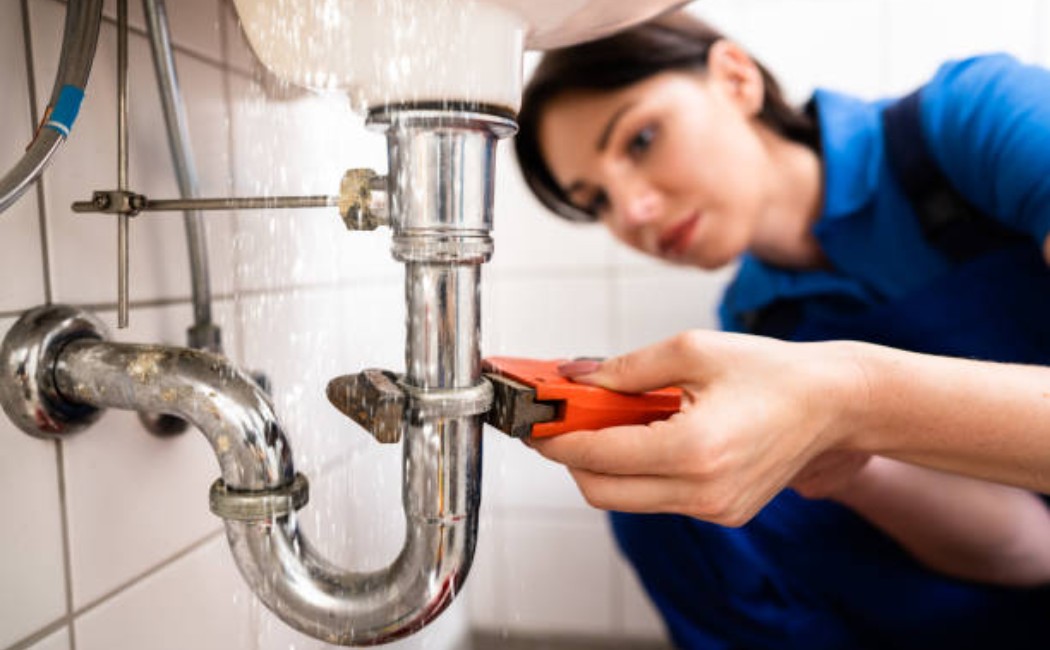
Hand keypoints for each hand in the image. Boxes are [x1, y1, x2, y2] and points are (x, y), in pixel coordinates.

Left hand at [529, 330, 867, 525]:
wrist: (833, 403)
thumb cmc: (771, 371)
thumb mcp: (692, 350)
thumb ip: (625, 368)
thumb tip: (576, 380)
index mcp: (694, 449)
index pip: (599, 455)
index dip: (558, 440)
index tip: (535, 425)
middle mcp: (702, 491)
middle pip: (602, 491)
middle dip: (573, 458)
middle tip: (561, 426)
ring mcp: (714, 509)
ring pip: (628, 499)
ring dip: (606, 464)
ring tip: (610, 422)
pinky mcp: (723, 513)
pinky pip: (659, 499)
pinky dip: (640, 471)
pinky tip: (650, 436)